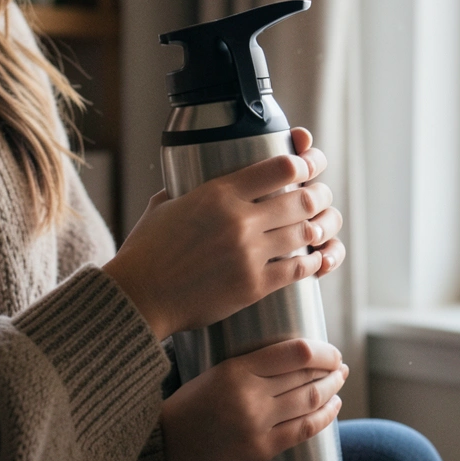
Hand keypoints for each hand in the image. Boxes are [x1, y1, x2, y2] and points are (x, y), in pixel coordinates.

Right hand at [103, 127, 345, 339]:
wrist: (138, 297)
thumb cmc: (146, 252)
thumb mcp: (164, 205)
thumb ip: (188, 189)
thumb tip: (196, 180)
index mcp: (218, 193)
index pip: (281, 167)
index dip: (305, 163)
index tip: (311, 164)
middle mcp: (239, 220)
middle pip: (301, 198)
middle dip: (318, 194)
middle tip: (320, 196)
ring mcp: (249, 254)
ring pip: (305, 232)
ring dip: (320, 226)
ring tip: (320, 224)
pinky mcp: (254, 285)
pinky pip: (298, 268)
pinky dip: (312, 261)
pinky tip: (314, 258)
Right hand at [159, 339, 347, 460]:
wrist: (165, 446)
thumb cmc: (191, 406)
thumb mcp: (216, 373)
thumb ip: (252, 365)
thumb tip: (297, 358)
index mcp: (237, 368)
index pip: (296, 353)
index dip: (323, 352)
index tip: (332, 353)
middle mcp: (250, 394)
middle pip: (308, 376)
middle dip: (332, 370)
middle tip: (340, 367)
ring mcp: (257, 424)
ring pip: (310, 401)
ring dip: (332, 391)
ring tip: (339, 384)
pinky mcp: (260, 449)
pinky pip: (304, 430)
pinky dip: (325, 417)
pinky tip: (332, 408)